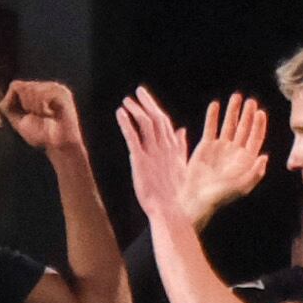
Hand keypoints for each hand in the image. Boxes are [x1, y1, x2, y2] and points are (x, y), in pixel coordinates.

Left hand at [2, 80, 85, 154]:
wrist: (59, 146)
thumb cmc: (40, 135)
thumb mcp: (18, 120)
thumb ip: (8, 105)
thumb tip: (9, 88)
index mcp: (37, 90)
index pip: (15, 85)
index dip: (15, 102)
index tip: (27, 115)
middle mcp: (46, 86)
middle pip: (22, 86)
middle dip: (25, 106)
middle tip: (39, 117)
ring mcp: (55, 87)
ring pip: (31, 89)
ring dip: (34, 108)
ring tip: (45, 116)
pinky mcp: (62, 93)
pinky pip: (42, 95)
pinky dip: (41, 109)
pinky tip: (51, 115)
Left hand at [115, 87, 191, 220]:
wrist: (170, 210)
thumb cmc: (176, 194)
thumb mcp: (182, 166)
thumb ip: (180, 147)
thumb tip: (182, 130)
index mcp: (174, 149)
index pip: (166, 123)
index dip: (155, 108)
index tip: (147, 98)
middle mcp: (165, 148)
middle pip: (156, 118)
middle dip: (147, 103)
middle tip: (137, 91)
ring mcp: (153, 153)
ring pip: (146, 124)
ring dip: (135, 110)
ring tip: (126, 101)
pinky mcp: (141, 160)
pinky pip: (133, 137)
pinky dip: (126, 123)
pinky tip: (120, 113)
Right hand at [177, 94, 269, 225]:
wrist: (198, 198)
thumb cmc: (221, 196)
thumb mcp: (242, 186)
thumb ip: (255, 173)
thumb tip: (265, 156)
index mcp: (246, 160)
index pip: (255, 138)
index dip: (259, 125)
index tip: (260, 112)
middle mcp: (235, 152)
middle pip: (244, 128)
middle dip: (248, 114)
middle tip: (251, 101)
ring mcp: (221, 147)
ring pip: (229, 125)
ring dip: (233, 111)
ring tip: (236, 96)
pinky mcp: (206, 146)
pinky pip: (211, 127)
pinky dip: (213, 116)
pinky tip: (216, 105)